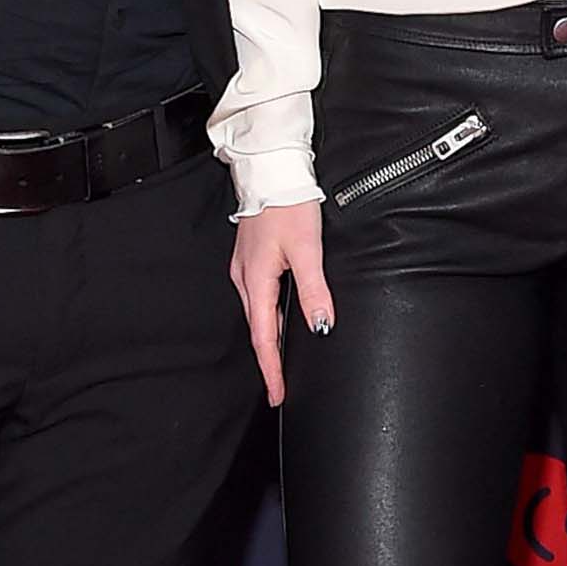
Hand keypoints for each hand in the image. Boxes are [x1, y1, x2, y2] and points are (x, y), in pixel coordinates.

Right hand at [229, 202, 333, 406]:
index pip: (264, 337)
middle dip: (270, 361)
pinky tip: (280, 322)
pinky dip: (269, 318)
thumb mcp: (307, 249)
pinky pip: (260, 298)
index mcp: (256, 280)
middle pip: (258, 330)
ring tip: (282, 364)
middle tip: (281, 388)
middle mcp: (245, 278)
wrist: (272, 171)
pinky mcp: (252, 260)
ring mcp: (246, 269)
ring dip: (270, 340)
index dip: (272, 369)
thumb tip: (321, 326)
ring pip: (259, 314)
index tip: (278, 394)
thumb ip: (314, 290)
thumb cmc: (288, 204)